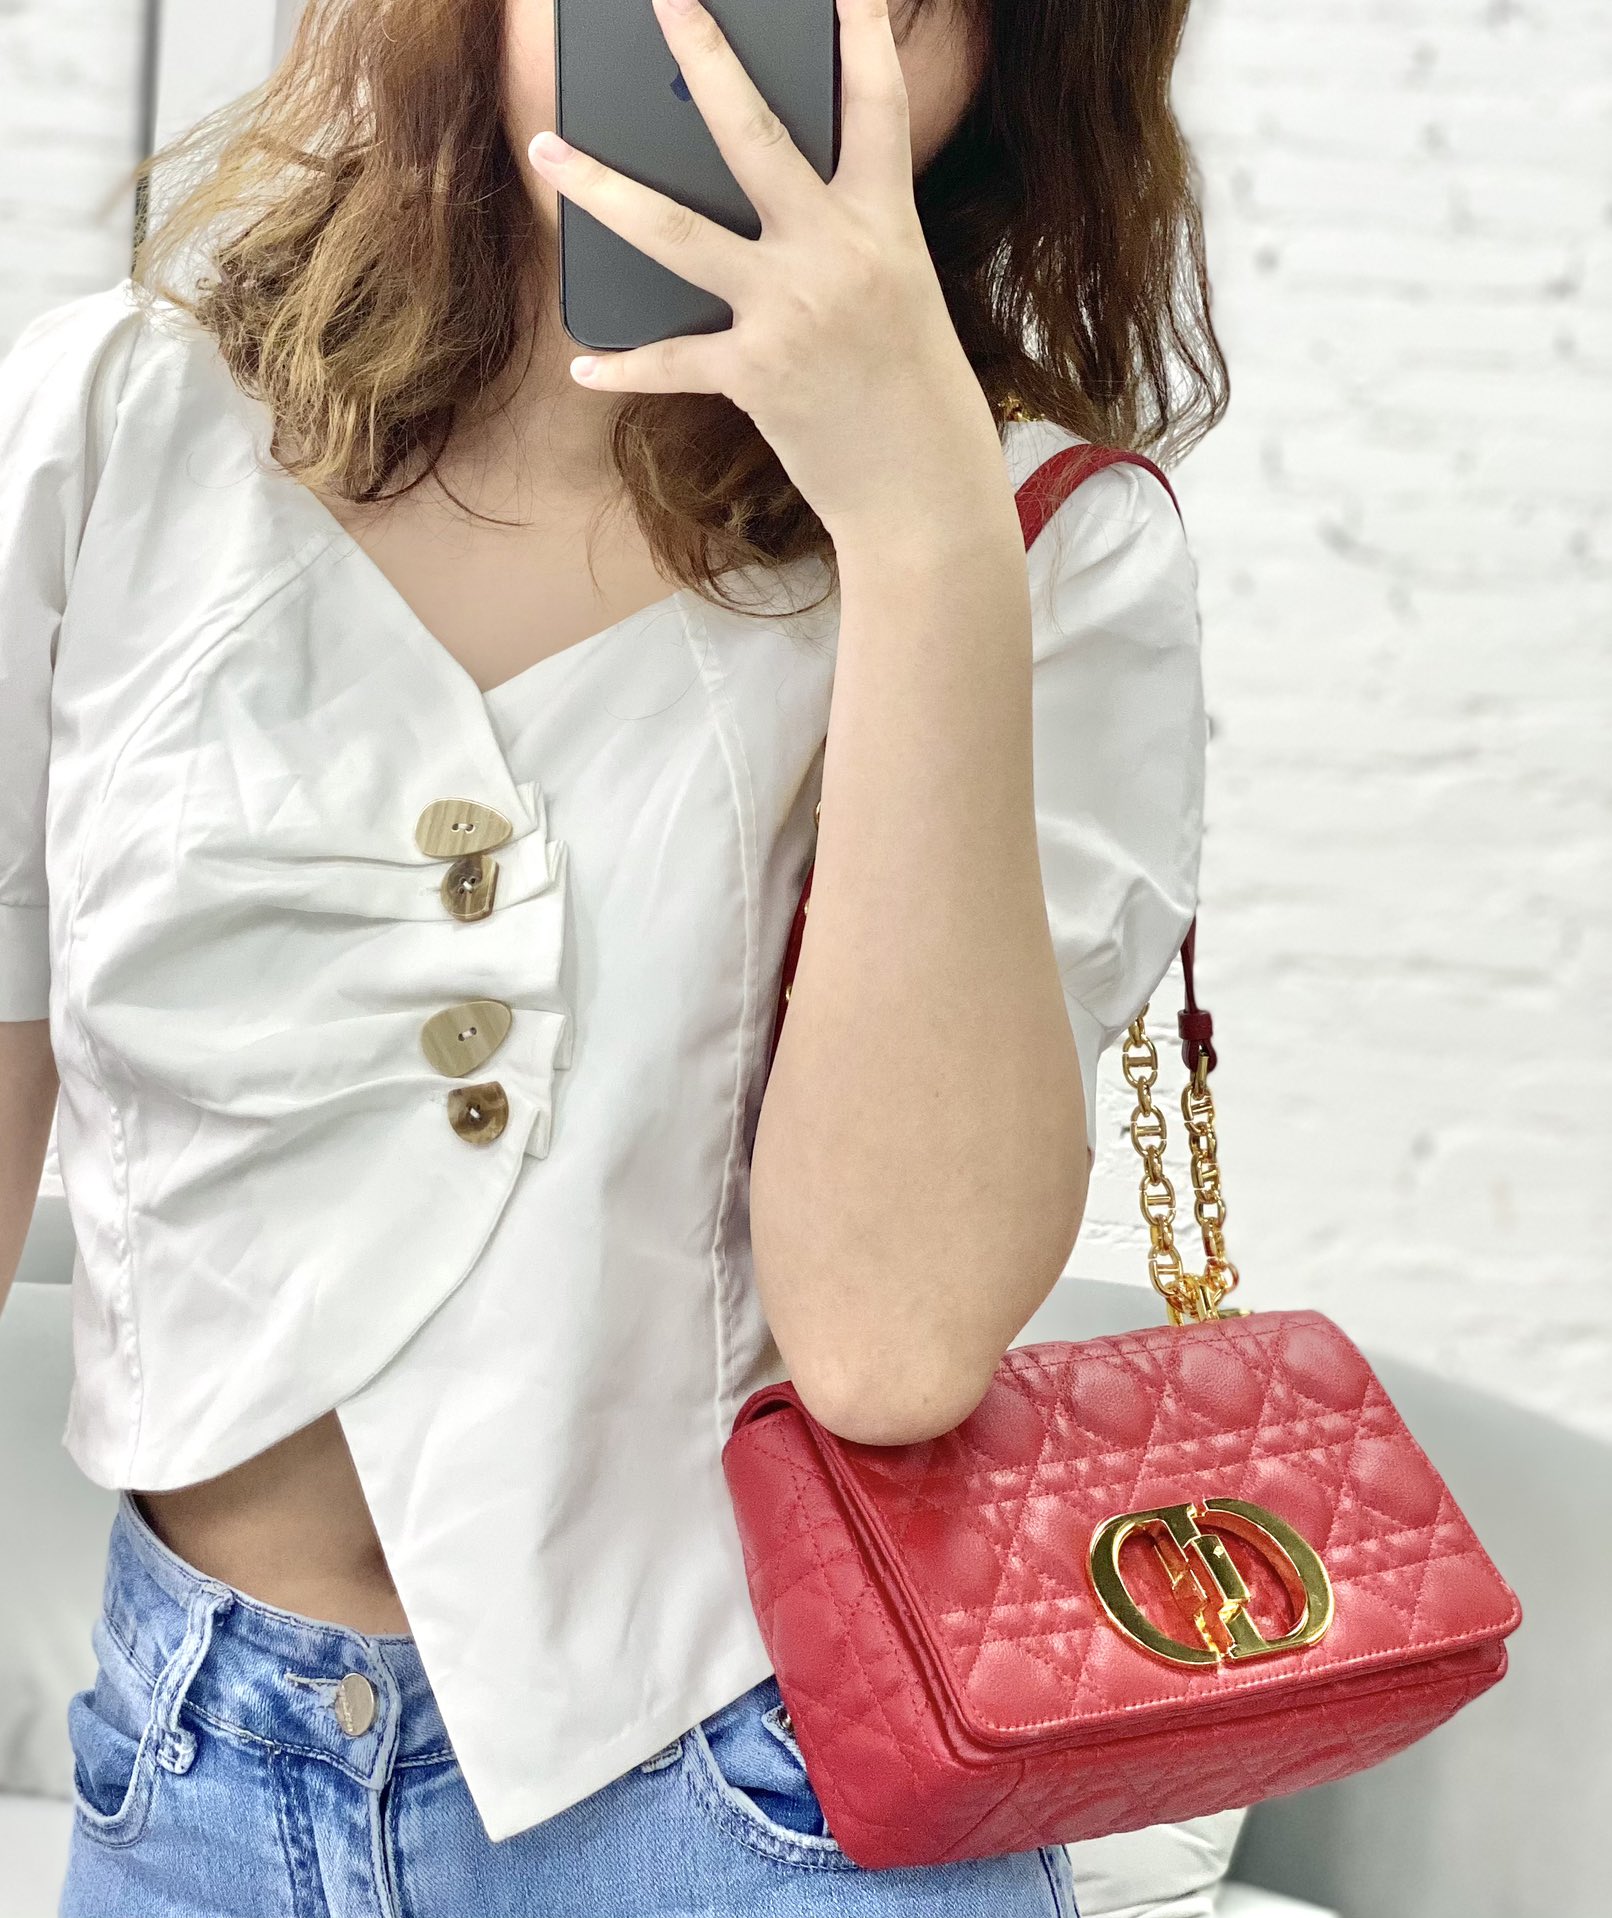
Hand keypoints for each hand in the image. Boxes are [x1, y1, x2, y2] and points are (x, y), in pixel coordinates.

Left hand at [528, 0, 1000, 538]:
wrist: (923, 489)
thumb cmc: (915, 393)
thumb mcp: (897, 294)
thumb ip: (841, 241)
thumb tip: (765, 212)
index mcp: (884, 225)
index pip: (876, 106)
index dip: (860, 33)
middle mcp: (835, 253)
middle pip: (755, 133)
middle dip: (706, 54)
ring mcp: (790, 310)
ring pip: (676, 229)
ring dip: (603, 187)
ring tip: (548, 149)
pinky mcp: (754, 373)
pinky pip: (670, 359)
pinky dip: (625, 363)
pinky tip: (586, 361)